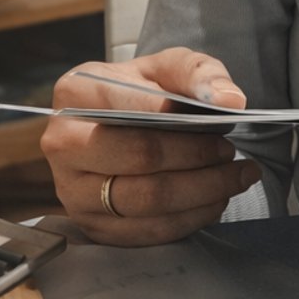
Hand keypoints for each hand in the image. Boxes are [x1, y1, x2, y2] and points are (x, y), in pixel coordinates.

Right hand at [40, 47, 263, 245]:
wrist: (118, 123)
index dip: (181, 121)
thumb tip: (230, 100)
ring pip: (145, 200)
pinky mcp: (90, 225)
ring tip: (235, 177)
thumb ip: (200, 74)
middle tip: (232, 153)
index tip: (224, 126)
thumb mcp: (170, 66)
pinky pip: (145, 232)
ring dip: (201, 192)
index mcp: (75, 92)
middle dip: (197, 158)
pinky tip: (214, 200)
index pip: (132, 109)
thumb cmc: (145, 91)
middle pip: (139, 157)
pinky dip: (188, 219)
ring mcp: (71, 189)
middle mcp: (63, 143)